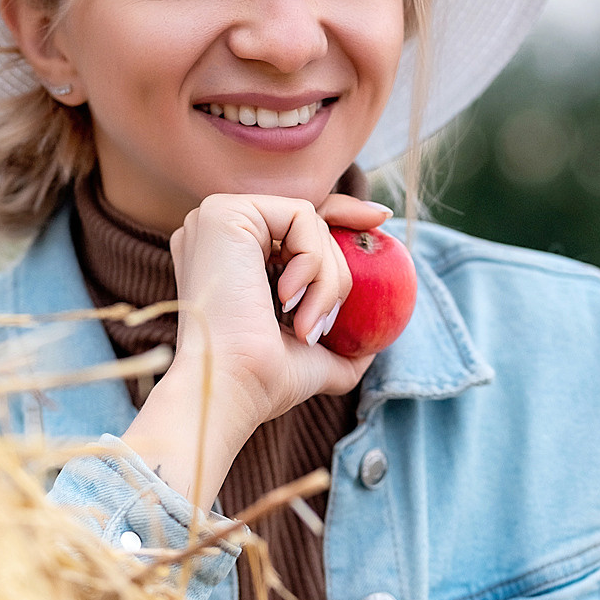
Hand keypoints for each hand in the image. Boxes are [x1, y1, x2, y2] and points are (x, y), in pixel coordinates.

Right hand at [120, 191, 392, 509]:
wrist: (230, 388)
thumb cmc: (263, 383)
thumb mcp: (311, 363)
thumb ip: (338, 350)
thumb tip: (371, 347)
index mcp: (228, 257)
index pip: (293, 224)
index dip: (341, 215)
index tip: (382, 221)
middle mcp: (218, 233)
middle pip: (309, 223)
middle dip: (337, 273)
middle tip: (324, 325)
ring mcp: (217, 218)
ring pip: (310, 222)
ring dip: (327, 278)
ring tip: (307, 326)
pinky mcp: (225, 212)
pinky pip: (302, 217)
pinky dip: (313, 261)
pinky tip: (288, 300)